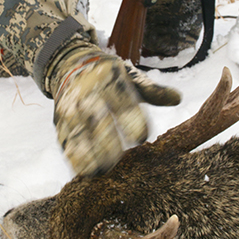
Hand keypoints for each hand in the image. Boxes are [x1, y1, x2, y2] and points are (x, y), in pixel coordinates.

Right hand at [47, 41, 180, 175]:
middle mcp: (87, 95)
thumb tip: (178, 98)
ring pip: (79, 134)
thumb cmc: (108, 75)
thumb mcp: (130, 76)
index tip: (142, 138)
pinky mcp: (60, 122)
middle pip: (98, 121)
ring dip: (89, 154)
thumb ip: (153, 91)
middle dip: (108, 142)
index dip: (132, 121)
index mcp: (109, 81)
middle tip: (121, 161)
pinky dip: (74, 158)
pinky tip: (85, 172)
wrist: (69, 65)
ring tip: (101, 172)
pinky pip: (65, 142)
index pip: (122, 103)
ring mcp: (71, 109)